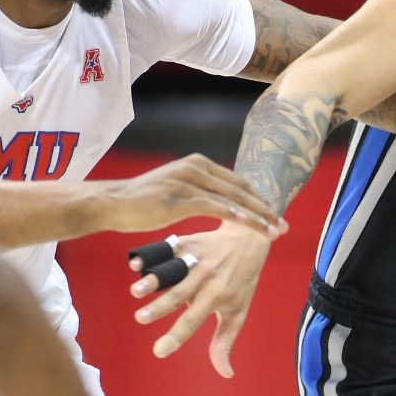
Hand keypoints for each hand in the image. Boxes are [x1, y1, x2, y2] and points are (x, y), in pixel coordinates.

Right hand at [101, 154, 282, 236]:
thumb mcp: (174, 190)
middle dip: (265, 209)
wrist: (112, 203)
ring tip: (275, 231)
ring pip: (233, 199)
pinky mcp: (180, 196)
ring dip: (257, 217)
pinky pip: (215, 207)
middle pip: (240, 190)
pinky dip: (236, 216)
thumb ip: (196, 191)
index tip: (274, 215)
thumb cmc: (141, 202)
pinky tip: (251, 225)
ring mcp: (188, 180)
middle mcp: (195, 167)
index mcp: (197, 164)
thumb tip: (215, 200)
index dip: (258, 200)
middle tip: (283, 225)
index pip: (237, 182)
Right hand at [129, 223, 273, 376]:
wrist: (248, 239)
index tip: (159, 351)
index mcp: (217, 297)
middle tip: (140, 319)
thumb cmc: (241, 281)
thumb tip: (226, 373)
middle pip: (180, 295)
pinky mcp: (186, 242)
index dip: (176, 337)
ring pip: (170, 270)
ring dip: (152, 280)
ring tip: (136, 292)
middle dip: (160, 307)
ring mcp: (195, 258)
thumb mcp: (238, 311)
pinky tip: (136, 265)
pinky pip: (166, 250)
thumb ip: (225, 342)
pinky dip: (150, 257)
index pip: (194, 320)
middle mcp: (206, 277)